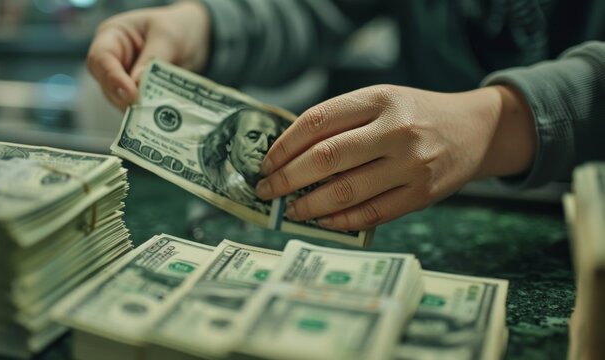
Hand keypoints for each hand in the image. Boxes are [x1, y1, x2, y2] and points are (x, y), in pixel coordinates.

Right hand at [87, 1, 209, 110]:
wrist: (197, 37)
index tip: (131, 93)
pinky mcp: (137, 94)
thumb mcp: (168, 36)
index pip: (101, 58)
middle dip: (124, 98)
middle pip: (107, 84)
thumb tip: (138, 84)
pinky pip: (136, 107)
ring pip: (120, 100)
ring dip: (136, 109)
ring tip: (156, 114)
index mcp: (113, 36)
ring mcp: (123, 79)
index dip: (113, 77)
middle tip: (146, 109)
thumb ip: (153, 59)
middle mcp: (113, 59)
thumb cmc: (177, 27)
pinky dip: (146, 113)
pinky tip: (158, 118)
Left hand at [255, 84, 535, 230]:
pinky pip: (371, 214)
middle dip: (286, 179)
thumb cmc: (416, 114)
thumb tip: (288, 156)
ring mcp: (412, 164)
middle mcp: (396, 129)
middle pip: (325, 158)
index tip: (265, 163)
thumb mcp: (381, 100)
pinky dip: (340, 222)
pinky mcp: (423, 194)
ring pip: (345, 191)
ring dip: (308, 205)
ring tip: (290, 210)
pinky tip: (322, 222)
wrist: (474, 129)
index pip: (316, 122)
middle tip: (266, 191)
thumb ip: (341, 121)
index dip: (283, 146)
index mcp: (379, 98)